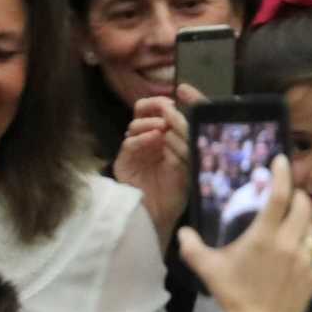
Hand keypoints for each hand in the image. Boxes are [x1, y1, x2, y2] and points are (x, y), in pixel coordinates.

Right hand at [115, 93, 193, 241]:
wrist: (160, 218)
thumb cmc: (175, 193)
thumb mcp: (188, 163)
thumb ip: (187, 141)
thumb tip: (187, 117)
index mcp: (162, 137)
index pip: (160, 110)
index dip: (167, 100)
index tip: (181, 94)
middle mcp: (147, 140)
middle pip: (143, 110)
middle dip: (156, 105)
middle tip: (168, 107)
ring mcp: (134, 150)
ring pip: (135, 124)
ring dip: (150, 123)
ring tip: (163, 129)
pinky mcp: (124, 162)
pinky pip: (129, 143)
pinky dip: (141, 138)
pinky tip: (154, 139)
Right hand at [178, 154, 311, 311]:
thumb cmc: (234, 297)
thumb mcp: (209, 270)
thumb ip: (193, 248)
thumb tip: (183, 233)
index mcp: (264, 236)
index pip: (279, 196)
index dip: (282, 174)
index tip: (281, 160)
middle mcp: (289, 243)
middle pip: (305, 207)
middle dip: (299, 197)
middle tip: (290, 199)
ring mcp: (306, 260)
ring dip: (305, 227)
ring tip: (293, 232)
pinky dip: (307, 257)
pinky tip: (294, 265)